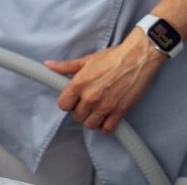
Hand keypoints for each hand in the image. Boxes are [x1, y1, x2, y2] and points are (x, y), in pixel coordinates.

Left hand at [44, 28, 166, 133]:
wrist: (137, 59)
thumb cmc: (112, 57)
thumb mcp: (86, 60)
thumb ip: (66, 66)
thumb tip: (49, 65)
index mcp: (79, 84)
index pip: (63, 104)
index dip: (66, 103)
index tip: (72, 100)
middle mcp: (90, 97)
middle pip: (76, 116)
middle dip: (79, 110)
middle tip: (86, 103)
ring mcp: (105, 106)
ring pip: (90, 124)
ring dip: (91, 119)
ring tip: (95, 111)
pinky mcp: (120, 112)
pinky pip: (107, 129)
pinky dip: (105, 126)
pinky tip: (106, 118)